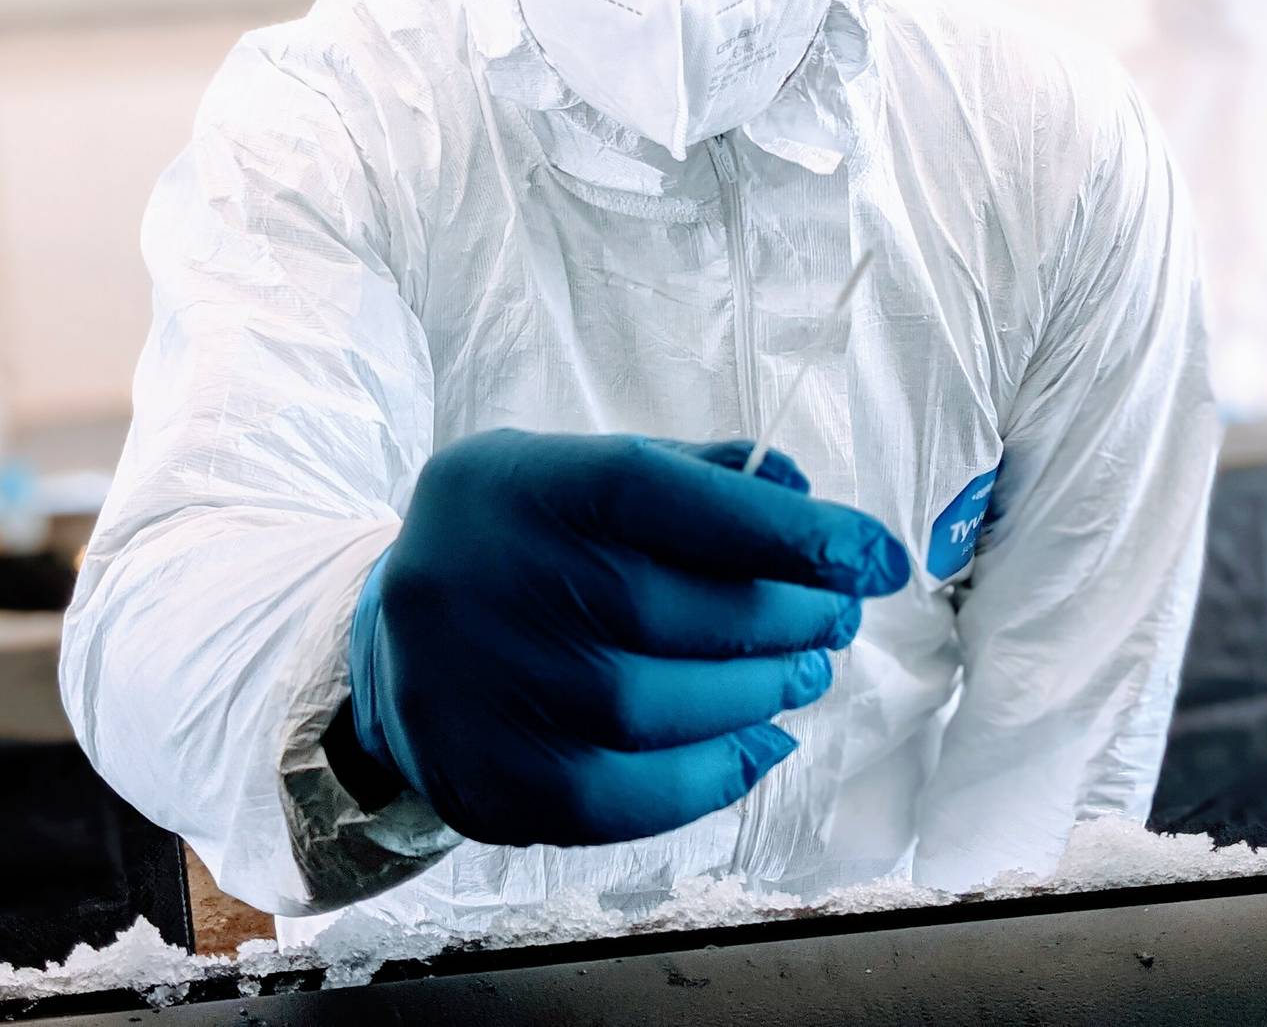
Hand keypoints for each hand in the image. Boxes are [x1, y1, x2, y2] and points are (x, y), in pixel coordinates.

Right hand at [341, 430, 910, 845]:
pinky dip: (717, 773)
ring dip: (762, 693)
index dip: (790, 531)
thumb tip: (799, 492)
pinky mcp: (498, 785)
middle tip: (835, 615)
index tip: (876, 556)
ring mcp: (492, 697)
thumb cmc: (517, 539)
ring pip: (667, 709)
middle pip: (682, 612)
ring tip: (799, 670)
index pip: (674, 501)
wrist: (390, 641)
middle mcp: (500, 589)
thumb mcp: (577, 469)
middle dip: (790, 616)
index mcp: (530, 489)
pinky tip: (757, 741)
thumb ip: (690, 474)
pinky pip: (635, 797)